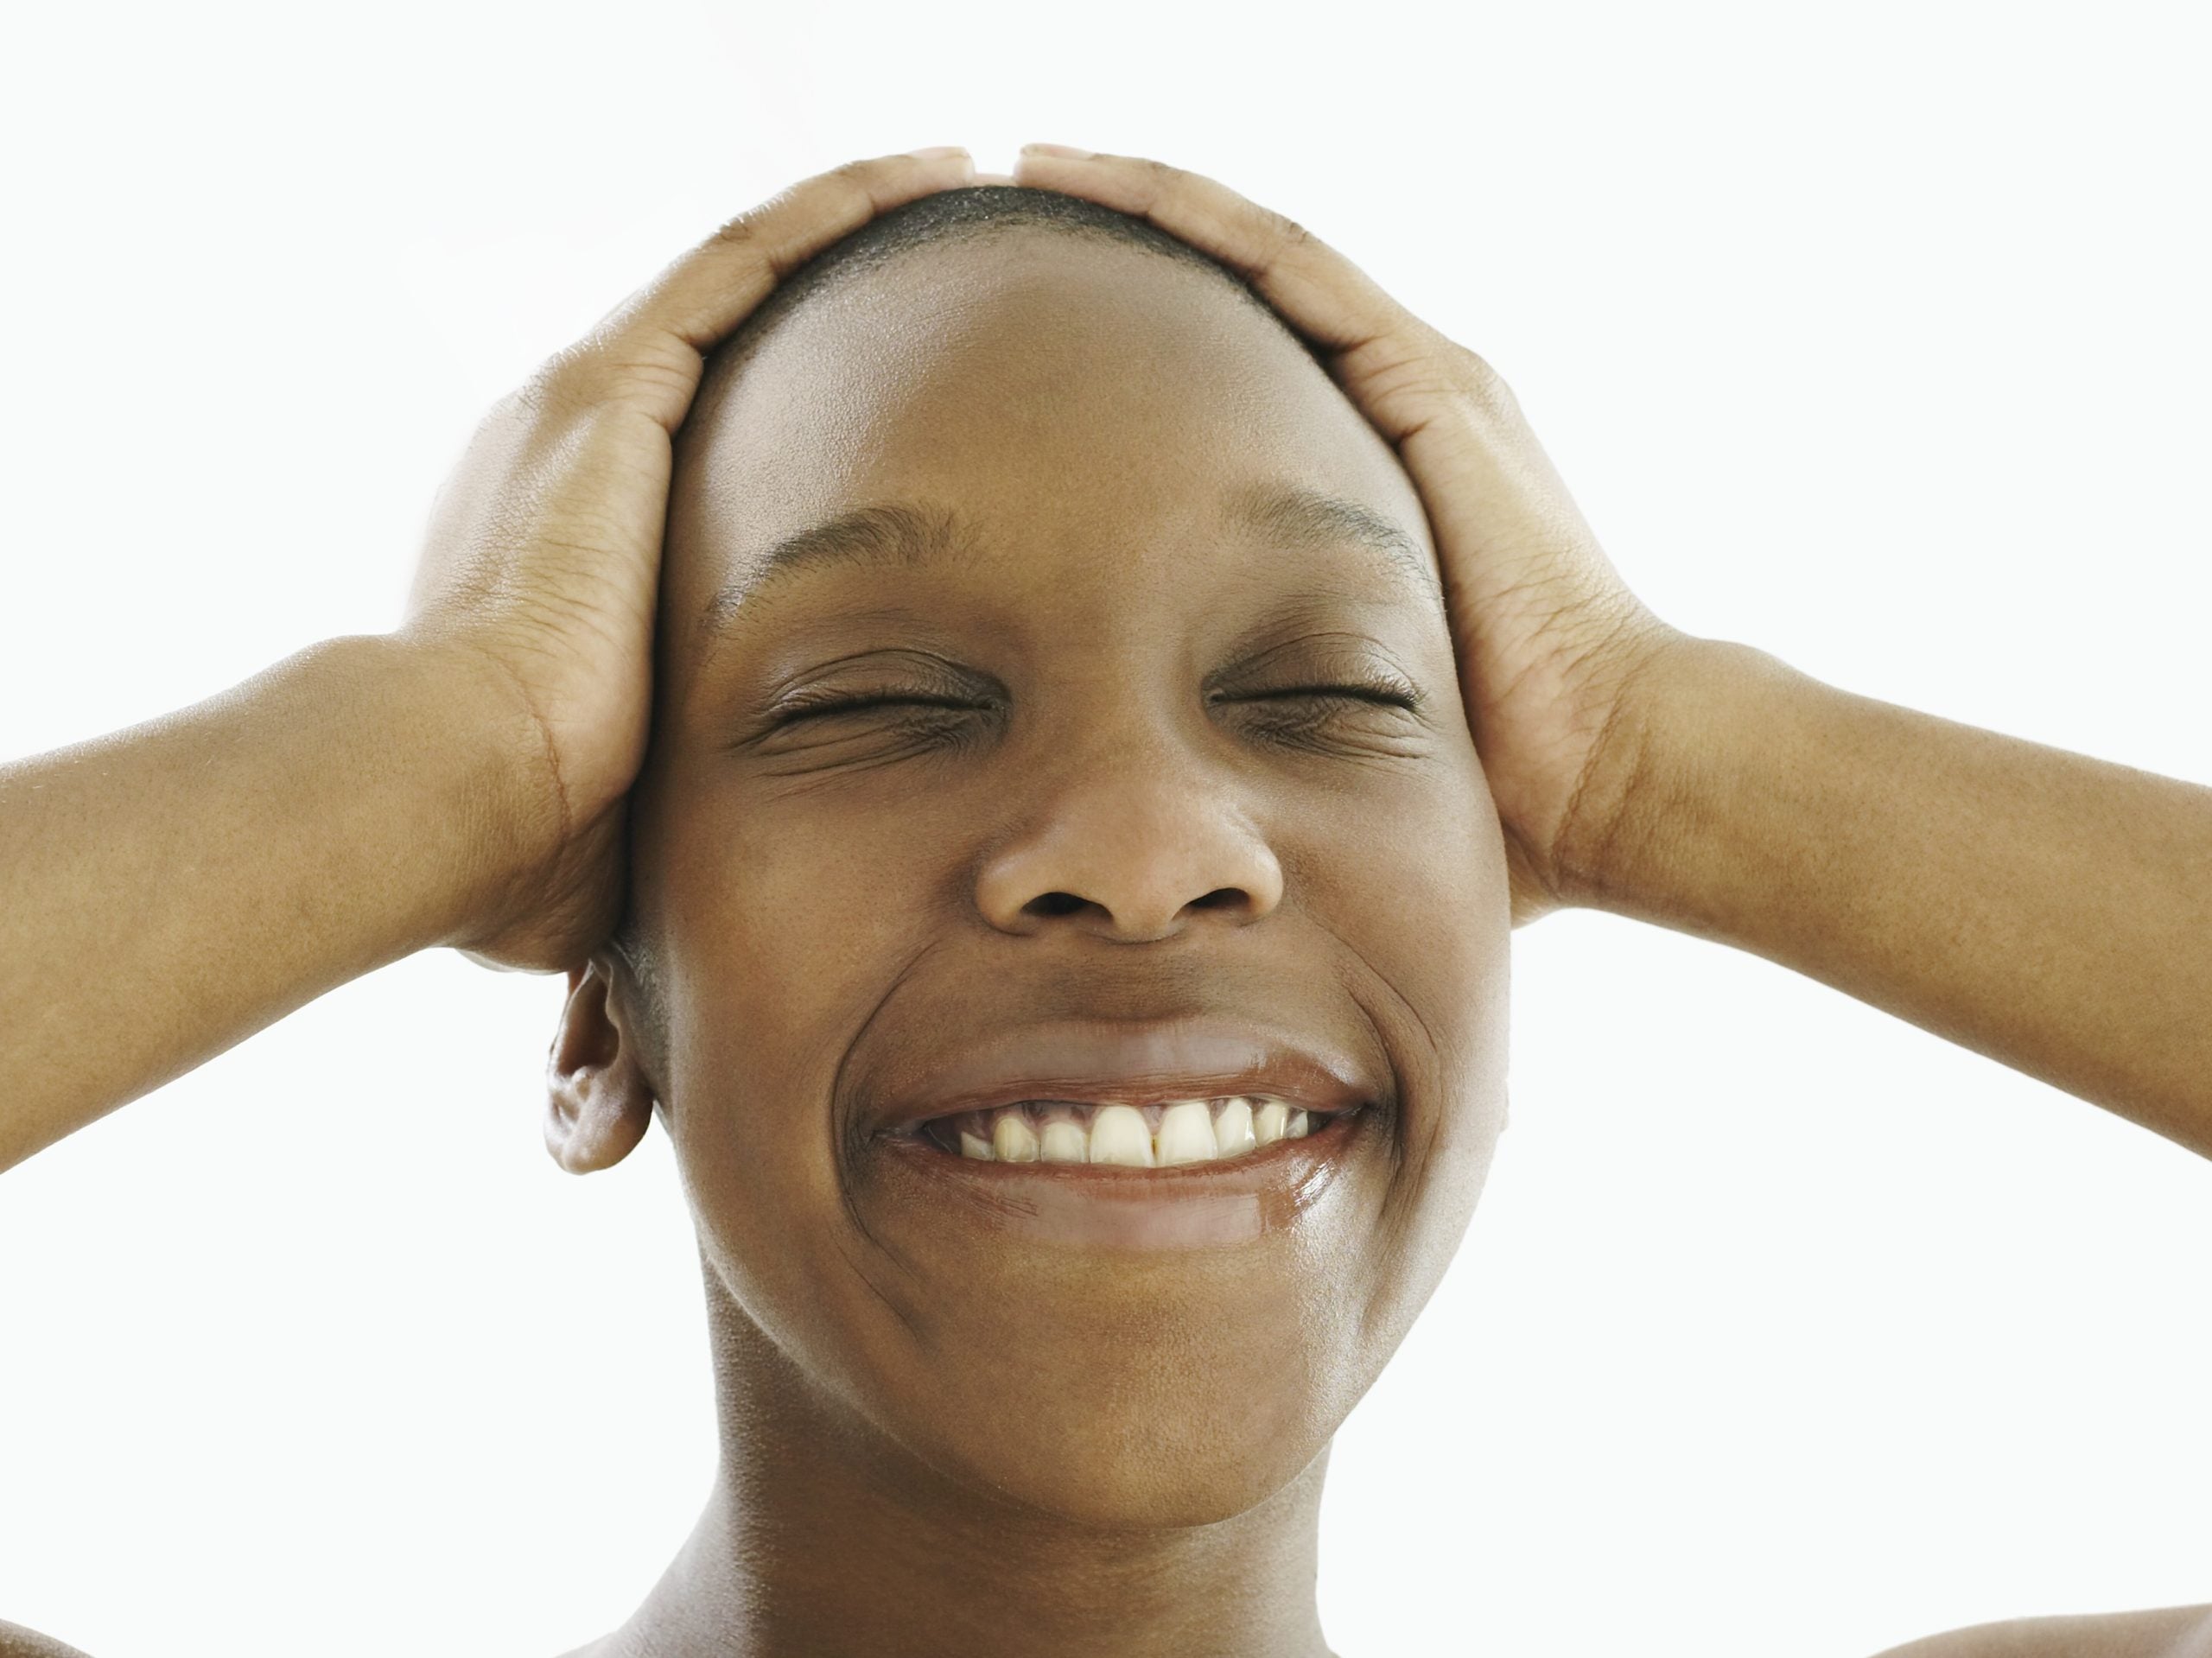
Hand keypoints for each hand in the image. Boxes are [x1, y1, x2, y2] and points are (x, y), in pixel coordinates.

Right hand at [399, 146, 978, 970]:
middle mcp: (566, 452)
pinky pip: (744, 260)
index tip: (868, 422)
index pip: (680, 457)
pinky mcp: (617, 385)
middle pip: (716, 350)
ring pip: (739, 277)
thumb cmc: (519, 840)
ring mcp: (586, 409)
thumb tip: (648, 991)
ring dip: (843, 228)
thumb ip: (648, 844)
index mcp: (563, 548)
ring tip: (950, 187)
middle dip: (824, 312)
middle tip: (938, 290)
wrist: (452, 790)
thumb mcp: (609, 827)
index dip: (771, 423)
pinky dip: (831, 211)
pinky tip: (923, 176)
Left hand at [1010, 145, 1691, 926]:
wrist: (1605, 767)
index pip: (1238, 354)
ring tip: (1029, 163)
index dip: (1136, 316)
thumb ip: (1258, 699)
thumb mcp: (1333, 708)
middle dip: (1126, 234)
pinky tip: (1114, 185)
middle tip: (1002, 202)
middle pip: (1239, 282)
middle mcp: (1399, 398)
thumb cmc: (1487, 772)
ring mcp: (1420, 381)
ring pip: (1257, 250)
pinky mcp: (1430, 386)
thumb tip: (1154, 767)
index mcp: (1376, 465)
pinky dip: (1203, 221)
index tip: (1022, 307)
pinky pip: (1298, 270)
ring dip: (1145, 200)